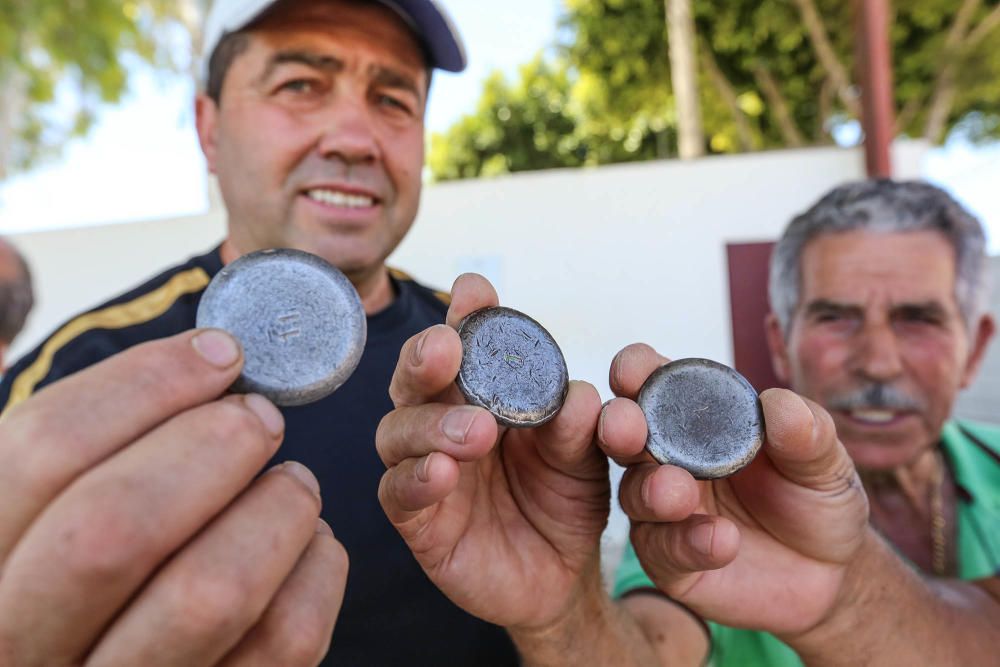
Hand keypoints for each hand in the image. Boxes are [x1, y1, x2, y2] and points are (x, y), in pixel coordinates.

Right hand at [0, 330, 347, 666]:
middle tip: (260, 418)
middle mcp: (21, 644)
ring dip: (274, 508)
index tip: (221, 355)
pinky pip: (285, 637)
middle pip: (114, 528)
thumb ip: (101, 450)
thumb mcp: (51, 513)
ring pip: (209, 593)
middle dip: (210, 447)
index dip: (144, 385)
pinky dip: (316, 568)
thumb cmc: (88, 582)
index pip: (40, 453)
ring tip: (292, 483)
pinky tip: (307, 544)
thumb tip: (213, 359)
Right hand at [376, 274, 607, 632]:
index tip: (475, 291)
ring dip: (432, 423)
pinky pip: (400, 493)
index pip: (466, 345)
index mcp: (483, 394)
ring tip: (475, 431)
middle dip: (426, 356)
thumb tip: (576, 396)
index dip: (465, 315)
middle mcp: (443, 421)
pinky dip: (417, 478)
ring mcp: (424, 468)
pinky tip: (442, 472)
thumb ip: (577, 426)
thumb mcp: (582, 458)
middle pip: (416, 379)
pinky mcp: (418, 521)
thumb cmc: (563, 500)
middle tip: (447, 348)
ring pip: (400, 431)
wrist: (562, 575)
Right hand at [600, 344, 868, 637]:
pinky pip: (662, 550)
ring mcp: (662, 510)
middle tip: (625, 428)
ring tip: (677, 493)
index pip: (654, 382)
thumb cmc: (815, 499)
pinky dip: (686, 543)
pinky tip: (721, 541)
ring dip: (651, 490)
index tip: (633, 371)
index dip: (636, 370)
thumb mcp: (824, 462)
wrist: (831, 573)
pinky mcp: (669, 560)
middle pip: (624, 435)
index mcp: (696, 416)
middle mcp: (667, 457)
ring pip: (634, 494)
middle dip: (619, 425)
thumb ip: (807, 432)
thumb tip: (778, 403)